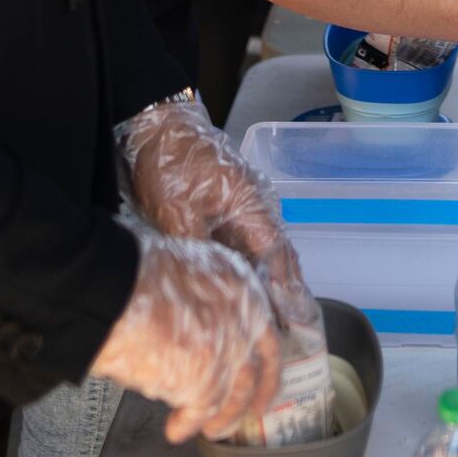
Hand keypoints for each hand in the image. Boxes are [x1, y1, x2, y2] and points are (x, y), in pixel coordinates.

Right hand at [91, 226, 280, 443]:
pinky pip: (200, 413)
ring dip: (223, 417)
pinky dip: (187, 425)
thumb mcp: (185, 265)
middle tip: (253, 409)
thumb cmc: (136, 272)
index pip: (261, 326)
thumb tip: (191, 314)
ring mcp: (229, 354)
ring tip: (212, 428)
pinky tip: (177, 430)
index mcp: (240, 285)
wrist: (118, 290)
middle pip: (258, 368)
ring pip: (234, 396)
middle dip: (255, 393)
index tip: (261, 368)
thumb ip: (199, 294)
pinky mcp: (206, 384)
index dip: (261, 353)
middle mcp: (244, 319)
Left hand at [117, 97, 313, 325]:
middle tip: (300, 333)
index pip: (275, 259)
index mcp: (251, 206)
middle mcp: (256, 209)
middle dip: (289, 295)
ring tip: (281, 323)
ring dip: (273, 286)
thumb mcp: (175, 209)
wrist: (157, 123)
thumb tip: (207, 285)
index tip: (292, 322)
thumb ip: (195, 248)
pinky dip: (254, 272)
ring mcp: (244, 209)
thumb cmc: (169, 157)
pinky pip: (248, 247)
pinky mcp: (228, 210)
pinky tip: (251, 293)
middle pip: (280, 259)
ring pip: (265, 255)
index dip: (283, 293)